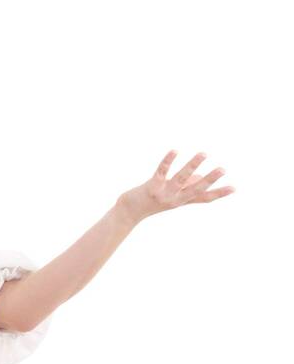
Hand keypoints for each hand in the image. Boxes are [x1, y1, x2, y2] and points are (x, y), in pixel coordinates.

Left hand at [118, 150, 235, 224]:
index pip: (204, 198)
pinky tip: (175, 150)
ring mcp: (164, 194)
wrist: (129, 212)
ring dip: (192, 166)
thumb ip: (187, 186)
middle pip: (195, 189)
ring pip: (181, 179)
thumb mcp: (172, 196)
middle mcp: (175, 199)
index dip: (219, 193)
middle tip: (223, 169)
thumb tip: (200, 176)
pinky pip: (161, 172)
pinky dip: (168, 161)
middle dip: (210, 180)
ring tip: (203, 153)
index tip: (234, 188)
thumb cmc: (151, 201)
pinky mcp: (151, 187)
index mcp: (182, 201)